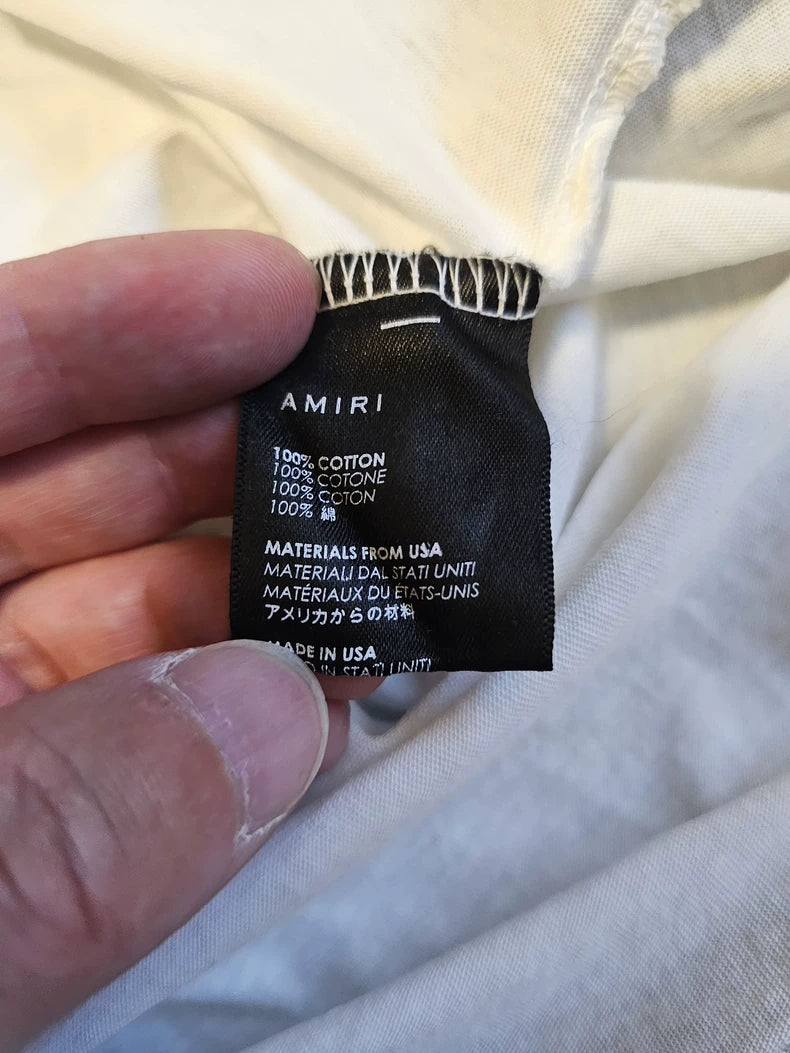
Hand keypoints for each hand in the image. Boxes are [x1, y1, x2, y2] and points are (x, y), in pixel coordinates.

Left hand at [0, 232, 377, 1048]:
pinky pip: (95, 749)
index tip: (282, 297)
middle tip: (371, 449)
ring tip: (371, 592)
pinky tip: (297, 715)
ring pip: (83, 623)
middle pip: (36, 486)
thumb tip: (277, 722)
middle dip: (212, 456)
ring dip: (231, 607)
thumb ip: (33, 836)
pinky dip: (195, 730)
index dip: (116, 319)